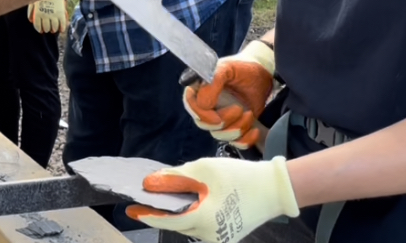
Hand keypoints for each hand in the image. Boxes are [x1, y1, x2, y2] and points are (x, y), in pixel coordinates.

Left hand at [27, 0, 67, 33]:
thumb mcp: (33, 2)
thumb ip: (30, 12)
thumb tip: (31, 21)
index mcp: (37, 13)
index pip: (37, 25)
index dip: (39, 29)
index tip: (41, 31)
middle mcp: (45, 15)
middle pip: (46, 27)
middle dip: (47, 29)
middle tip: (48, 29)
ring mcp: (53, 15)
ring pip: (54, 27)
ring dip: (53, 29)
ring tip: (53, 29)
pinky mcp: (61, 13)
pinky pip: (62, 23)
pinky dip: (62, 28)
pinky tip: (61, 30)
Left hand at [127, 156, 299, 242]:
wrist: (275, 189)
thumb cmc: (239, 176)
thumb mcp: (203, 169)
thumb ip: (175, 177)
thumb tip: (150, 183)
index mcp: (204, 218)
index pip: (168, 220)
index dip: (148, 214)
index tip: (131, 209)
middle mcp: (210, 234)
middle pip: (177, 224)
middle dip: (162, 213)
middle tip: (147, 200)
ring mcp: (220, 238)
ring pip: (189, 227)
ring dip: (177, 214)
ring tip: (165, 199)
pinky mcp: (226, 236)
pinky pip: (201, 228)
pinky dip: (191, 217)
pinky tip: (188, 203)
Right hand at [183, 40, 275, 148]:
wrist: (263, 73)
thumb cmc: (244, 68)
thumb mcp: (226, 68)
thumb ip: (211, 82)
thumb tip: (203, 104)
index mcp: (199, 89)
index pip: (192, 107)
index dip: (203, 115)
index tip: (218, 116)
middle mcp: (206, 105)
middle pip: (204, 124)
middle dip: (224, 121)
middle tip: (239, 109)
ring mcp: (220, 117)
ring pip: (219, 135)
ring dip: (237, 128)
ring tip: (249, 113)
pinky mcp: (234, 127)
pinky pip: (235, 143)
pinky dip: (245, 140)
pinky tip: (254, 130)